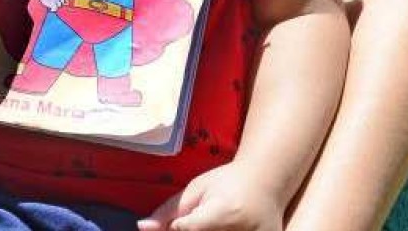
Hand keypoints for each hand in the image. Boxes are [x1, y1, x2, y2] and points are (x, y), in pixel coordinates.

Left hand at [138, 163, 282, 230]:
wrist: (267, 181)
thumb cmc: (227, 182)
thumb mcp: (196, 188)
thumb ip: (169, 210)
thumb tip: (140, 227)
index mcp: (223, 210)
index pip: (185, 229)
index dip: (179, 225)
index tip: (182, 220)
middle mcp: (240, 230)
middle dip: (193, 228)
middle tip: (204, 216)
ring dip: (209, 230)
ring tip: (217, 219)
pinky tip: (225, 226)